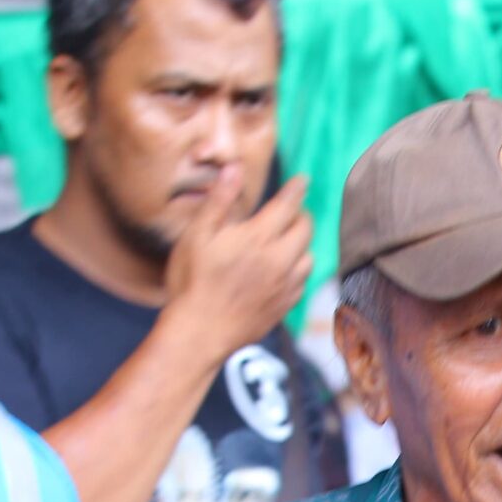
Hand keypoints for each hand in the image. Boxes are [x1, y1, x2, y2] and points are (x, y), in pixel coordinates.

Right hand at [163, 165, 312, 361]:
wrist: (200, 333)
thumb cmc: (192, 282)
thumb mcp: (197, 235)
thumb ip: (220, 200)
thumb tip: (235, 168)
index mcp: (258, 238)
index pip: (287, 205)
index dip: (296, 189)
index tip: (302, 179)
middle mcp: (280, 260)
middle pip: (305, 229)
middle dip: (300, 214)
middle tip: (290, 210)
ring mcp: (285, 286)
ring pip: (309, 256)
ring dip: (301, 243)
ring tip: (287, 239)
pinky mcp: (285, 306)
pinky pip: (303, 281)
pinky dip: (298, 269)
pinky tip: (284, 268)